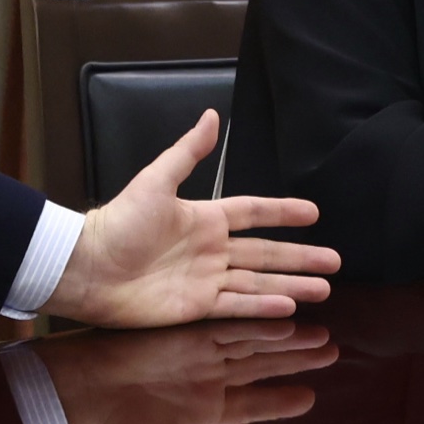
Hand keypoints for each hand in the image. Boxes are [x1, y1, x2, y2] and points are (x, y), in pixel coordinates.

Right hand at [34, 320, 333, 423]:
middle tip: (330, 352)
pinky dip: (265, 326)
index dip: (280, 402)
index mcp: (200, 411)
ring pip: (256, 346)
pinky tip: (294, 323)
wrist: (81, 397)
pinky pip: (235, 329)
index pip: (250, 405)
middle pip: (261, 368)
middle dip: (295, 362)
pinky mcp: (191, 335)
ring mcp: (200, 356)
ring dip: (291, 342)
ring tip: (324, 337)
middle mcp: (204, 380)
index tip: (310, 399)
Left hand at [46, 111, 342, 325]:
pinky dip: (263, 307)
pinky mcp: (196, 307)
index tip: (314, 213)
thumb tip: (211, 116)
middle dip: (300, 257)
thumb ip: (187, 152)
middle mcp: (210, 250)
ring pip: (259, 281)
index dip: (283, 212)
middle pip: (266, 252)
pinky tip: (289, 307)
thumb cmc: (117, 223)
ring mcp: (205, 280)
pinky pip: (237, 306)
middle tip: (335, 261)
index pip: (254, 212)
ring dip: (291, 285)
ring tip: (324, 290)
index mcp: (203, 218)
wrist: (88, 268)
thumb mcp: (155, 181)